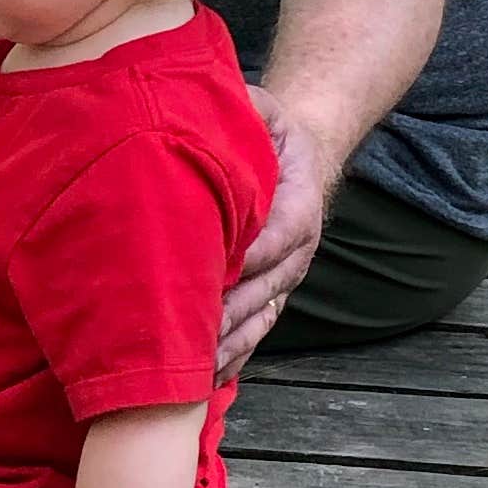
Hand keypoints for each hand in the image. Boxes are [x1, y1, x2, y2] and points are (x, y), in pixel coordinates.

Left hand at [218, 90, 338, 373]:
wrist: (300, 155)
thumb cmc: (271, 131)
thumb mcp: (264, 107)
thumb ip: (249, 107)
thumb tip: (220, 102)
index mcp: (298, 204)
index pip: (280, 234)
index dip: (250, 256)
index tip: (215, 274)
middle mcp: (295, 250)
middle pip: (265, 290)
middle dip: (227, 316)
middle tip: (187, 339)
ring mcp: (282, 278)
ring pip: (258, 320)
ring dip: (226, 347)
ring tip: (190, 376)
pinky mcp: (268, 295)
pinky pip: (252, 333)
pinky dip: (229, 358)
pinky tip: (200, 385)